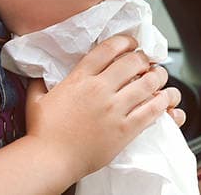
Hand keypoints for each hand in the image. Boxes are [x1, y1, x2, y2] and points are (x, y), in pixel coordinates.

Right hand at [24, 35, 181, 179]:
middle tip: (146, 62)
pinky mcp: (124, 130)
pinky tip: (163, 99)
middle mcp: (99, 90)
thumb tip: (41, 73)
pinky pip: (151, 111)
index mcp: (80, 78)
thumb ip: (41, 81)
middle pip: (133, 62)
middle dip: (144, 59)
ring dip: (158, 77)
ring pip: (148, 83)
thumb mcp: (37, 98)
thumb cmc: (42, 132)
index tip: (132, 43)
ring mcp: (113, 110)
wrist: (50, 160)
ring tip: (158, 77)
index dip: (126, 41)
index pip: (109, 48)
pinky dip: (161, 102)